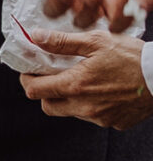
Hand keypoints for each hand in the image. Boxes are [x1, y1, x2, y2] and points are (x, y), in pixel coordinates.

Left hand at [19, 26, 152, 128]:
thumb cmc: (133, 56)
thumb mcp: (96, 41)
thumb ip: (63, 41)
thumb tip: (36, 37)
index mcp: (76, 85)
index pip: (35, 90)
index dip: (27, 79)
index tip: (30, 70)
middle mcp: (85, 106)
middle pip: (48, 106)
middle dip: (45, 92)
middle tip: (51, 76)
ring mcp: (100, 118)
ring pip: (70, 112)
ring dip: (69, 98)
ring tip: (82, 79)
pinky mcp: (114, 123)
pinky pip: (93, 116)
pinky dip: (91, 104)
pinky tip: (102, 89)